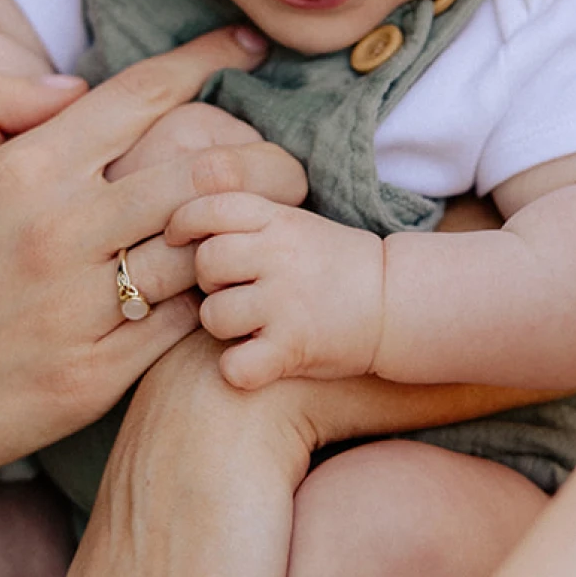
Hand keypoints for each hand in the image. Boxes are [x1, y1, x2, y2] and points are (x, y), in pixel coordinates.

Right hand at [0, 30, 306, 512]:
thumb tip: (70, 82)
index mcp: (22, 170)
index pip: (140, 95)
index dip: (207, 57)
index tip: (249, 43)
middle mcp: (60, 232)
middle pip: (201, 170)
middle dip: (264, 157)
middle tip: (291, 162)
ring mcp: (80, 309)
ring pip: (200, 250)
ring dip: (247, 234)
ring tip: (273, 228)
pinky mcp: (93, 378)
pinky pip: (179, 327)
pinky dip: (211, 303)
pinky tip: (228, 294)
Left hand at [169, 194, 385, 387]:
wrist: (398, 303)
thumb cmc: (337, 266)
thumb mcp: (296, 225)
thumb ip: (247, 221)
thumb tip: (180, 222)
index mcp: (279, 220)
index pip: (208, 207)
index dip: (182, 223)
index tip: (177, 240)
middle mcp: (280, 255)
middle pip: (204, 263)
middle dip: (209, 282)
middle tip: (234, 292)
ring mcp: (286, 301)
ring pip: (214, 315)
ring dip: (224, 327)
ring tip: (252, 327)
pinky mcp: (294, 347)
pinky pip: (235, 365)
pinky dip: (239, 370)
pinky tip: (258, 362)